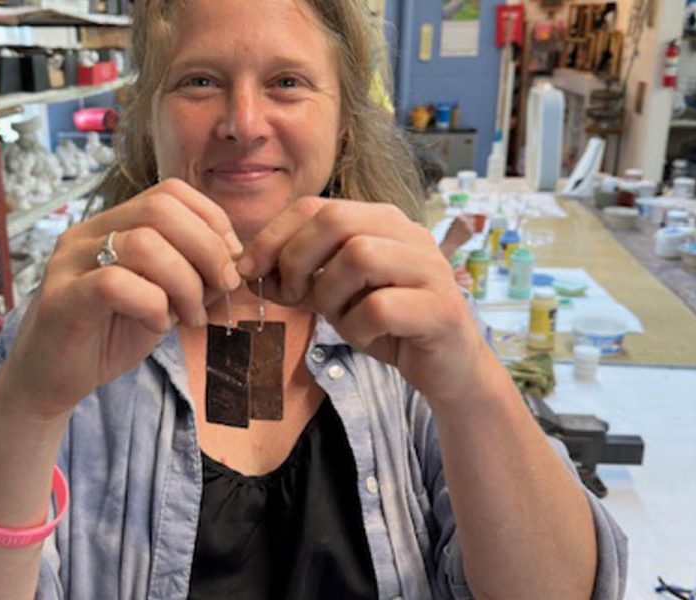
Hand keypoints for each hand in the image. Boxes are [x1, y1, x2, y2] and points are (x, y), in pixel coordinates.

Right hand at [0, 179, 242, 420]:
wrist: (53, 380)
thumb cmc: (108, 336)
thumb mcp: (162, 297)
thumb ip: (191, 274)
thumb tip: (231, 262)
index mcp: (113, 223)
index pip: (170, 192)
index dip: (211, 220)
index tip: (230, 260)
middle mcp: (88, 232)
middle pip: (160, 208)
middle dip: (207, 248)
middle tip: (221, 288)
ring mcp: (70, 262)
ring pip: (143, 244)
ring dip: (185, 283)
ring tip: (190, 316)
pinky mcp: (61, 299)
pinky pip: (115, 284)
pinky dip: (152, 305)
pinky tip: (157, 326)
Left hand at [236, 197, 489, 407]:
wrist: (447, 366)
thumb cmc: (387, 324)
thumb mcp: (336, 293)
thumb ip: (302, 273)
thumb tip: (247, 267)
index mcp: (381, 221)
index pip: (315, 207)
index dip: (272, 236)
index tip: (248, 269)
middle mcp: (408, 234)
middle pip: (336, 220)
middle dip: (297, 258)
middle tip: (293, 295)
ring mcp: (429, 269)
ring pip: (359, 256)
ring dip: (330, 294)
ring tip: (338, 316)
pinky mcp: (440, 309)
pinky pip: (380, 307)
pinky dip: (358, 328)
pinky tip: (366, 336)